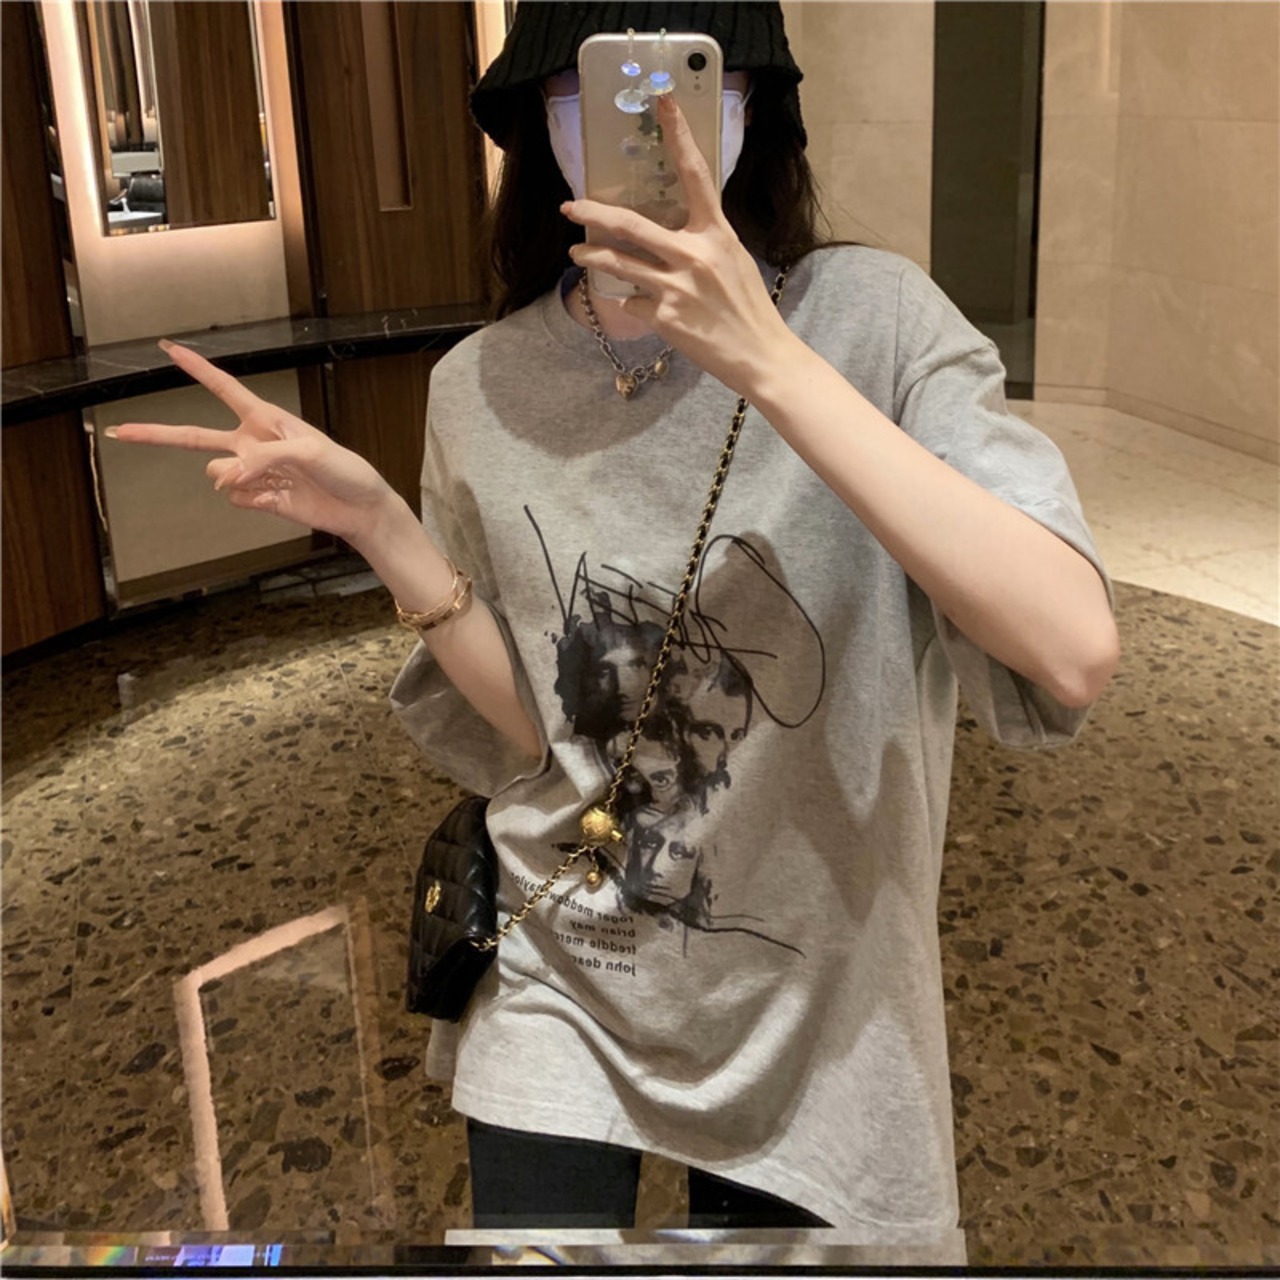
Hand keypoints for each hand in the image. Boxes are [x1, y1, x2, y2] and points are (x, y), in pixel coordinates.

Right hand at [110, 341, 396, 546]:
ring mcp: (252, 473)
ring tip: (270, 482)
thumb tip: (225, 478)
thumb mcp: (310, 452)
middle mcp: (252, 443)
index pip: (224, 388)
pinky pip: (234, 498)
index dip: (197, 368)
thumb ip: (264, 459)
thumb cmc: (344, 469)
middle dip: (156, 434)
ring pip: (216, 475)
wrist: (358, 507)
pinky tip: (277, 498)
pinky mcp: (258, 499)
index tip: (168, 348)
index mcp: (266, 419)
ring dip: (234, 479)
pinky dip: (250, 499)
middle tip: (119, 431)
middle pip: (193, 436)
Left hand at [561, 95, 795, 398]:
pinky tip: (644, 309)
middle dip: (593, 213)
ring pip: (618, 263)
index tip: (662, 101)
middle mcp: (693, 255)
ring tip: (576, 251)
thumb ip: (701, 242)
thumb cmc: (748, 309)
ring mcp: (675, 288)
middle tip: (570, 206)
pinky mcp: (664, 318)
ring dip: (590, 255)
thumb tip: (669, 232)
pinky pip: (633, 301)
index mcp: (716, 233)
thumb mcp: (733, 261)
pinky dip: (633, 303)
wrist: (760, 356)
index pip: (695, 173)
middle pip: (631, 224)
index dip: (679, 134)